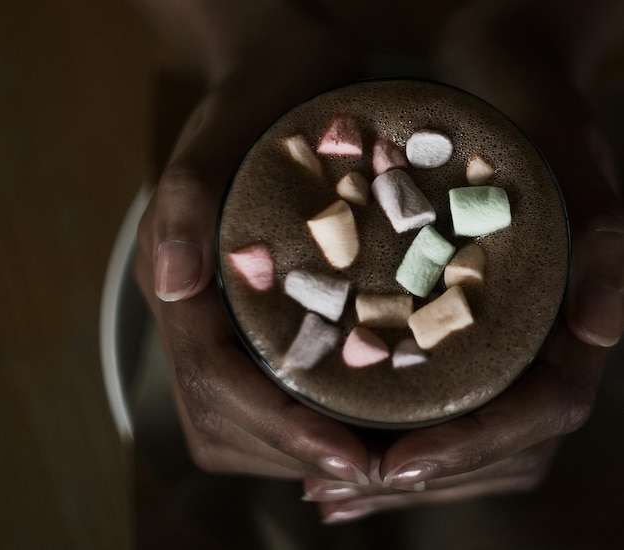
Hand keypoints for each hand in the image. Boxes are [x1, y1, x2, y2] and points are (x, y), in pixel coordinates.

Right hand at [134, 59, 380, 486]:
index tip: (349, 457)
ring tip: (364, 458)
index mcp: (177, 278)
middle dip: (293, 452)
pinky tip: (348, 422)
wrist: (271, 77)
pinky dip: (301, 422)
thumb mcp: (220, 136)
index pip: (214, 379)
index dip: (279, 427)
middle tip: (371, 470)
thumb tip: (175, 289)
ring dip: (296, 448)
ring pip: (235, 419)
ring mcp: (213, 319)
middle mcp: (189, 312)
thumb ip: (184, 205)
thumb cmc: (254, 102)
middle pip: (221, 416)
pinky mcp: (243, 318)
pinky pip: (258, 392)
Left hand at [302, 122, 623, 522]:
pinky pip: (434, 394)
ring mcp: (501, 331)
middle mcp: (541, 330)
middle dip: (422, 476)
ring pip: (464, 429)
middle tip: (334, 494)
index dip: (476, 446)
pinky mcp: (460, 321)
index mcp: (576, 302)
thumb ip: (602, 227)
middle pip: (500, 440)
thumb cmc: (526, 93)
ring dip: (395, 468)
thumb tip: (608, 327)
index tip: (398, 464)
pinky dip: (388, 428)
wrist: (494, 65)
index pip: (545, 408)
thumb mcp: (561, 142)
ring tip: (323, 489)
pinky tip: (334, 440)